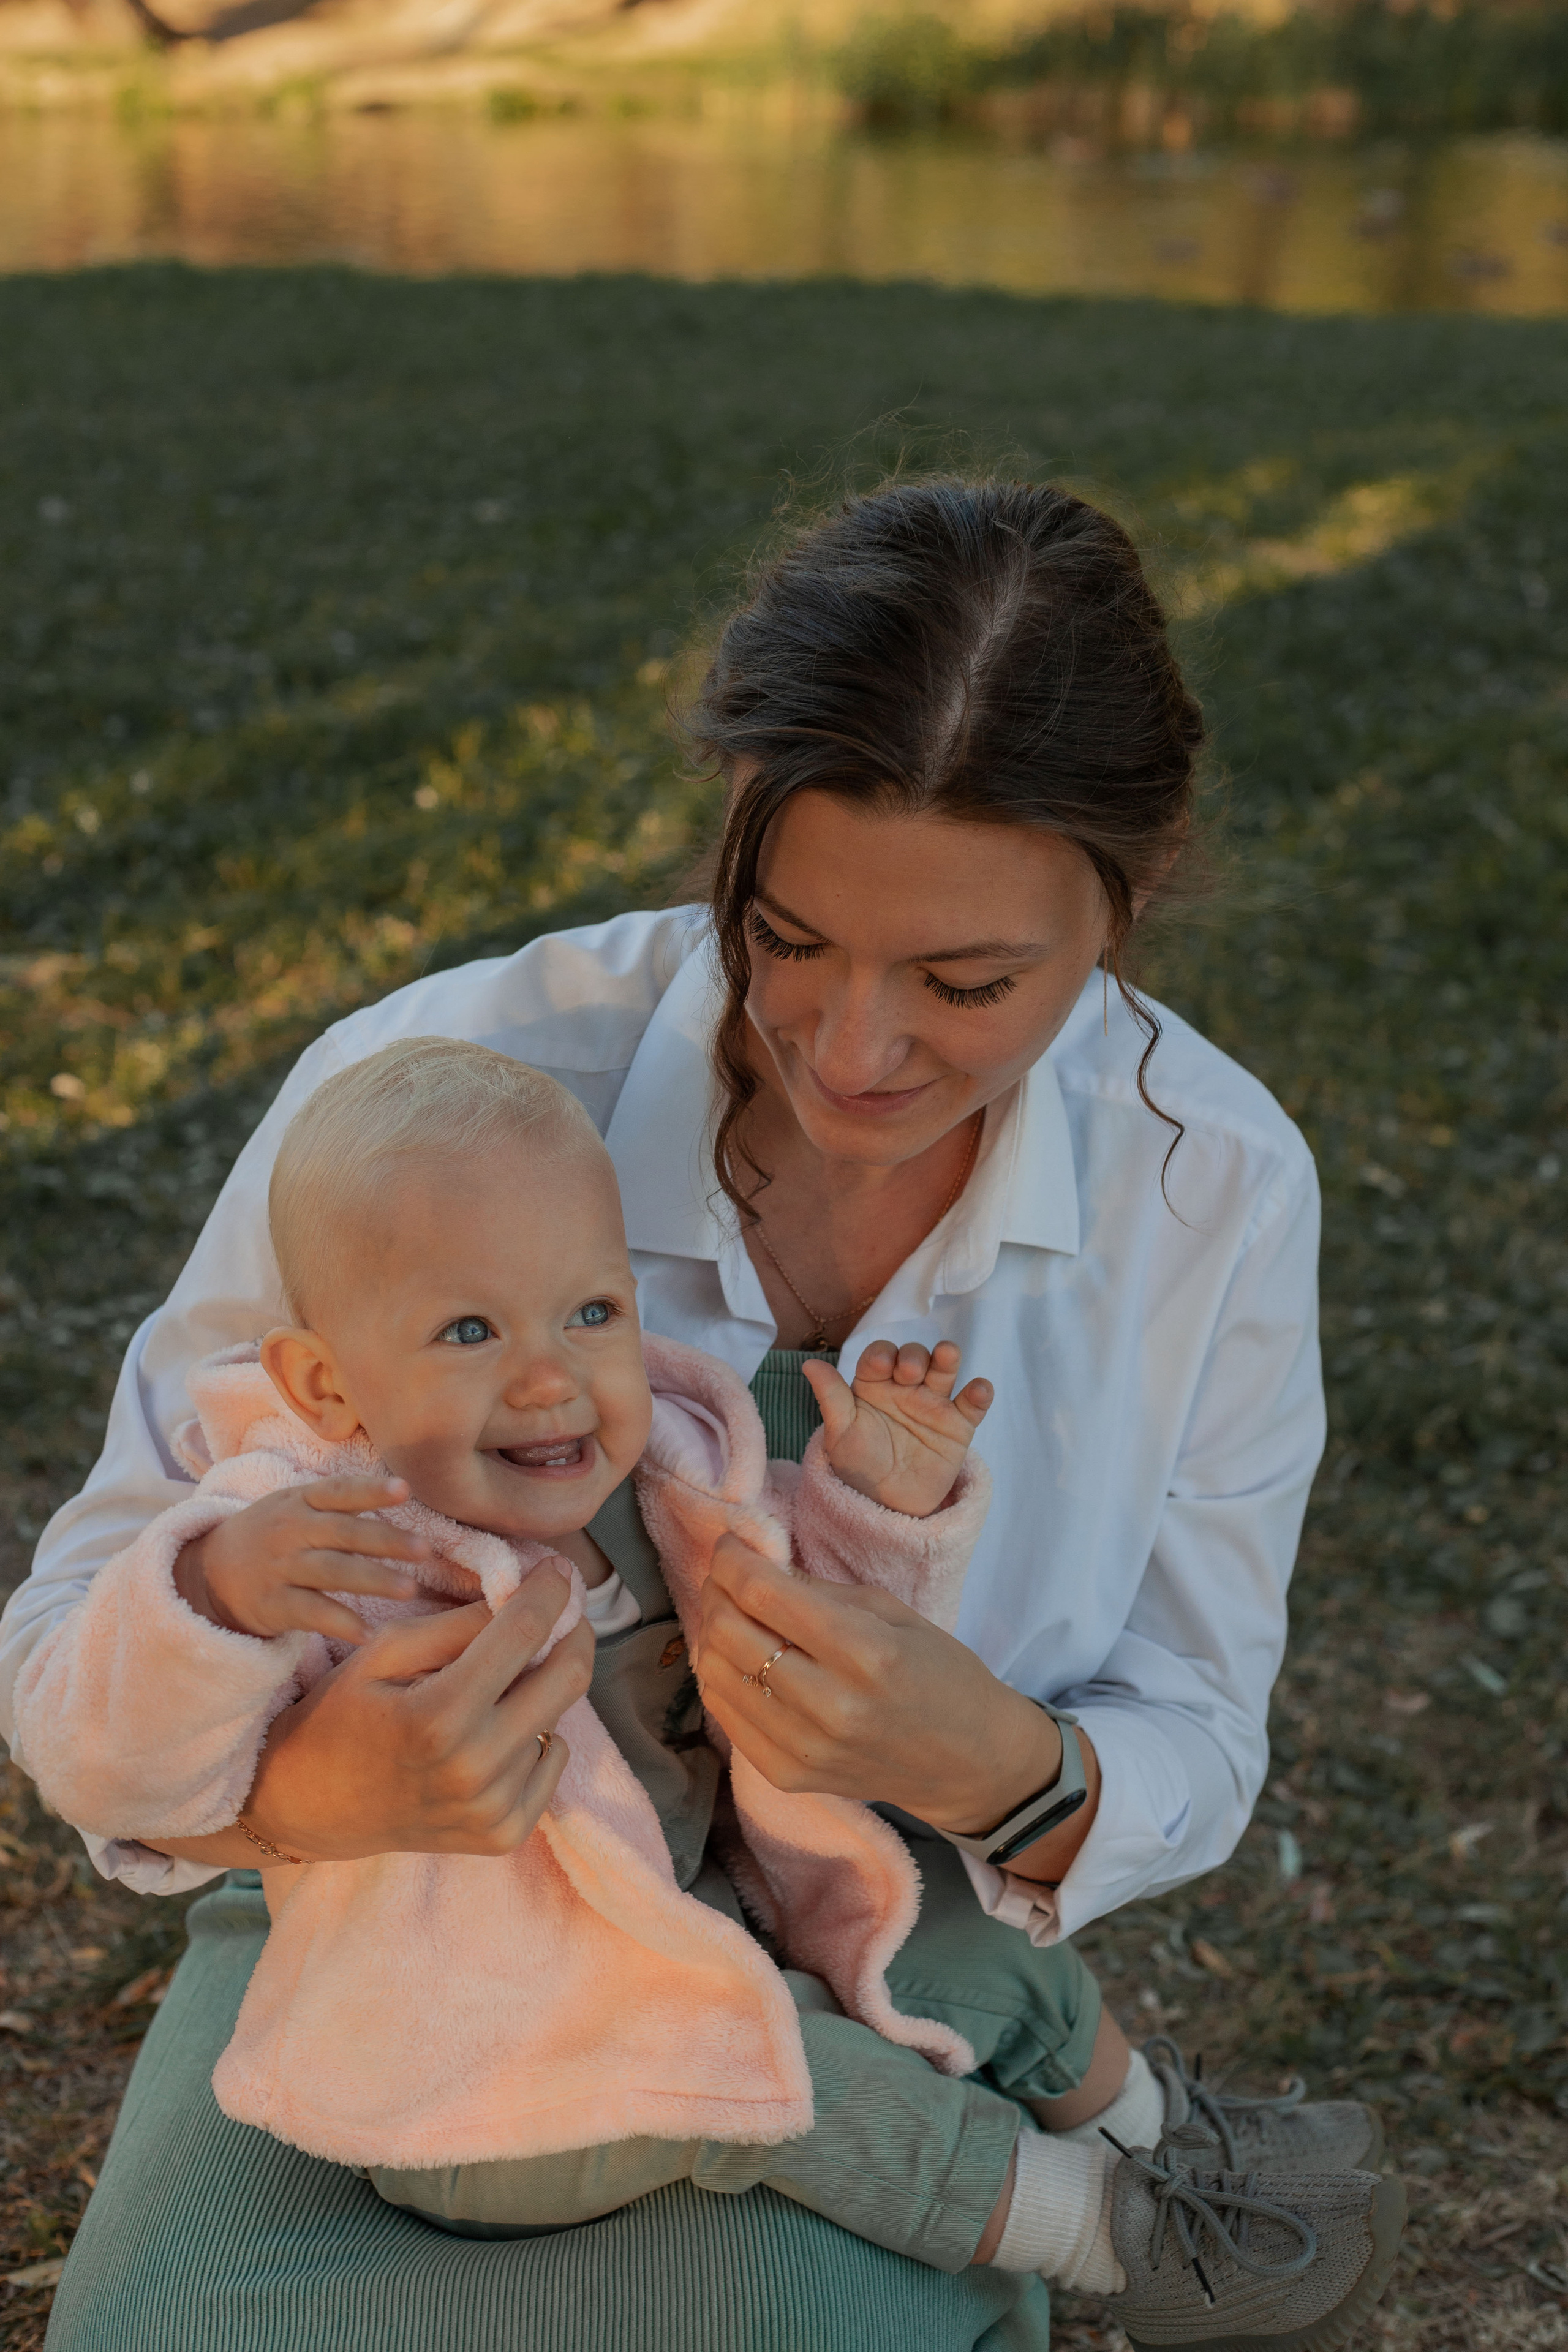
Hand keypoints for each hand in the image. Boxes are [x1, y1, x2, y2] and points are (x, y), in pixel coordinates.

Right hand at [174, 1476, 432, 1645]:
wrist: (209, 1572)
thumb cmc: (273, 1533)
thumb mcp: (296, 1505)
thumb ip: (341, 1502)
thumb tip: (404, 1490)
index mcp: (300, 1500)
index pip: (339, 1491)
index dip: (370, 1490)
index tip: (404, 1488)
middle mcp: (291, 1531)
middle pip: (343, 1533)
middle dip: (386, 1540)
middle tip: (425, 1548)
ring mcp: (281, 1568)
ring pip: (332, 1572)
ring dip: (373, 1580)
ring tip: (410, 1589)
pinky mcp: (273, 1605)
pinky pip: (311, 1613)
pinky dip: (340, 1623)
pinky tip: (368, 1633)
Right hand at [231, 1562, 592, 1860]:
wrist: (307, 1804)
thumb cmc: (340, 1716)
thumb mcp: (383, 1652)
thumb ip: (456, 1624)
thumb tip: (523, 1596)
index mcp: (439, 1715)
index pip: (524, 1634)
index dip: (551, 1591)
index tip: (557, 1570)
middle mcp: (474, 1768)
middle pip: (567, 1678)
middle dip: (572, 1632)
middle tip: (559, 1612)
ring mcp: (492, 1809)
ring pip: (558, 1718)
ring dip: (540, 1689)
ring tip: (499, 1684)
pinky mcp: (503, 1835)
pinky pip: (552, 1762)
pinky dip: (537, 1737)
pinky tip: (495, 1732)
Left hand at [694, 1533, 1080, 1844]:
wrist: (966, 1763)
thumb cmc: (941, 1675)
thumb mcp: (895, 1612)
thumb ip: (821, 1591)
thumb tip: (757, 1563)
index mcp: (866, 1653)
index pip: (764, 1594)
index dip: (733, 1559)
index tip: (731, 1542)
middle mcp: (830, 1705)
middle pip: (728, 1632)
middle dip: (716, 1590)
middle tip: (728, 1575)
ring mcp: (804, 1748)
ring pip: (715, 1673)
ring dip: (712, 1633)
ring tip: (733, 1614)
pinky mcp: (787, 1776)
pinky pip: (724, 1714)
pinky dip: (720, 1676)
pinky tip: (740, 1658)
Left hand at [803, 1339, 991, 1517]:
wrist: (884, 1506)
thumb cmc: (857, 1465)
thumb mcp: (840, 1432)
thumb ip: (831, 1397)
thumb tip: (808, 1363)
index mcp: (874, 1385)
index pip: (880, 1357)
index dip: (882, 1355)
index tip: (881, 1365)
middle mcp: (905, 1388)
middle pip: (915, 1357)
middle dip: (914, 1356)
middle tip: (908, 1372)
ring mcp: (933, 1405)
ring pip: (944, 1371)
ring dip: (947, 1358)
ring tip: (947, 1354)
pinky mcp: (957, 1426)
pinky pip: (972, 1405)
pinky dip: (980, 1394)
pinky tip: (979, 1389)